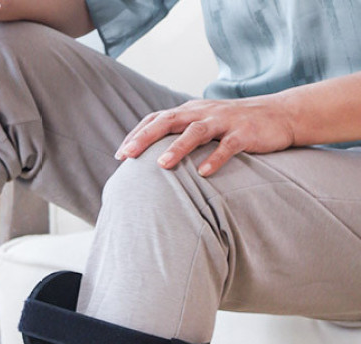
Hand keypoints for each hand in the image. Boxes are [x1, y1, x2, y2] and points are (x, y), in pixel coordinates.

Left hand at [115, 96, 295, 175]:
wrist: (281, 115)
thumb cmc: (234, 126)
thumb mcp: (204, 126)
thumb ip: (180, 136)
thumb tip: (152, 158)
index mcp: (190, 112)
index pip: (157, 118)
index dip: (137, 134)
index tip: (119, 155)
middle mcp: (203, 112)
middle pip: (169, 120)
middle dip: (146, 138)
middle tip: (127, 156)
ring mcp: (225, 121)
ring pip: (196, 131)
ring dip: (178, 147)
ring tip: (162, 164)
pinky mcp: (245, 132)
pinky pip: (228, 146)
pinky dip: (215, 159)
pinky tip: (203, 174)